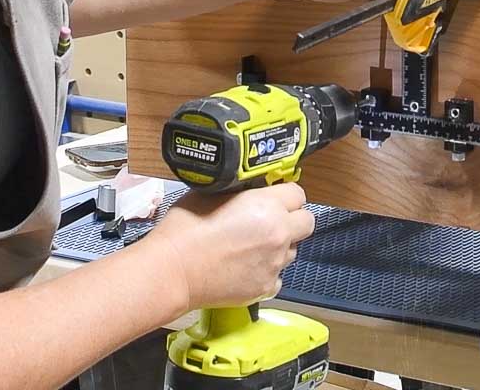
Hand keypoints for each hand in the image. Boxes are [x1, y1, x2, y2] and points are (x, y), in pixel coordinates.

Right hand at [148, 184, 314, 310]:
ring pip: (292, 250)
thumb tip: (252, 191)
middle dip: (293, 219)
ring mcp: (274, 264)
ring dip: (280, 245)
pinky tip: (246, 267)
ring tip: (253, 246)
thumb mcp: (215, 192)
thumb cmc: (186, 227)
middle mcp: (279, 234)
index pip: (298, 193)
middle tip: (272, 221)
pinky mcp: (265, 288)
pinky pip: (277, 276)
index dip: (285, 194)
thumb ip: (242, 192)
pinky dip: (266, 271)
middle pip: (307, 222)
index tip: (274, 197)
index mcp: (268, 205)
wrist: (173, 270)